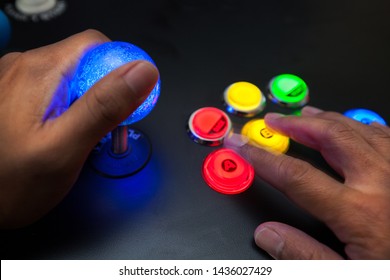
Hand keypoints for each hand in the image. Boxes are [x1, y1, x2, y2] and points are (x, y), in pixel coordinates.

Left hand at [0, 30, 158, 228]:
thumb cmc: (8, 183)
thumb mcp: (66, 148)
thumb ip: (105, 107)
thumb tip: (142, 73)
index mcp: (39, 71)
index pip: (97, 46)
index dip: (122, 71)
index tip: (128, 103)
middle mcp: (24, 68)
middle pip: (87, 62)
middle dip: (107, 93)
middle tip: (104, 130)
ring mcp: (18, 82)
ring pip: (73, 78)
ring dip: (90, 104)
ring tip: (84, 137)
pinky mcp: (17, 97)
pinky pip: (57, 92)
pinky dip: (72, 109)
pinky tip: (66, 133)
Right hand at [232, 106, 389, 258]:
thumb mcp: (351, 277)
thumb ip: (305, 256)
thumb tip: (267, 234)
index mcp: (362, 212)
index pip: (297, 176)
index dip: (263, 158)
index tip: (241, 145)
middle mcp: (382, 183)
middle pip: (330, 137)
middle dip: (297, 124)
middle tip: (275, 119)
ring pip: (359, 128)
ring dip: (327, 118)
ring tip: (305, 114)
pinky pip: (387, 135)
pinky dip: (362, 125)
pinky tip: (352, 125)